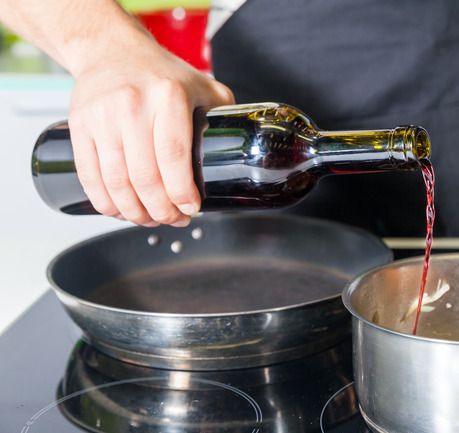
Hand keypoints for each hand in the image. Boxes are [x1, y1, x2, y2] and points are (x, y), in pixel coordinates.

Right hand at [68, 40, 233, 226]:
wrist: (110, 50)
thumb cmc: (160, 72)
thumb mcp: (202, 85)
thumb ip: (225, 115)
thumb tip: (244, 153)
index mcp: (169, 95)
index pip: (174, 155)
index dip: (181, 191)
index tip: (190, 208)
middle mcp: (132, 104)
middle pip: (145, 175)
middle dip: (161, 209)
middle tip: (173, 219)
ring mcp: (101, 116)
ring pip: (116, 181)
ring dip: (134, 212)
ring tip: (150, 219)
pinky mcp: (78, 126)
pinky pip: (90, 176)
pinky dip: (106, 202)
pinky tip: (121, 211)